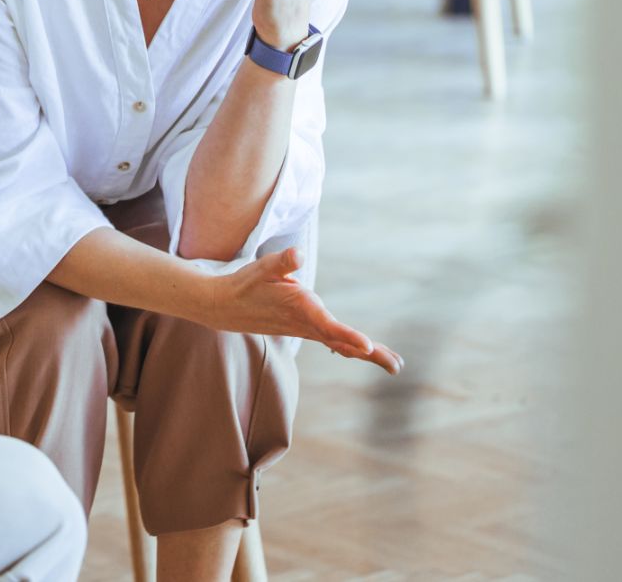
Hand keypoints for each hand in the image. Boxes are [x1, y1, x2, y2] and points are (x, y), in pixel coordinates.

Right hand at [205, 248, 402, 373]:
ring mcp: (304, 329)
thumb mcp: (261, 267)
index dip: (348, 336)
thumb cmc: (244, 284)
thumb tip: (298, 255)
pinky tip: (361, 352)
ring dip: (366, 353)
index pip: (327, 326)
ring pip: (340, 344)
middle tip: (397, 366)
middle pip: (342, 342)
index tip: (367, 346)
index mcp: (299, 308)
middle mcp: (305, 323)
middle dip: (370, 353)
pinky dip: (349, 347)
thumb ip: (281, 261)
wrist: (224, 306)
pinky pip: (331, 342)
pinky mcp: (303, 328)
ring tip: (394, 363)